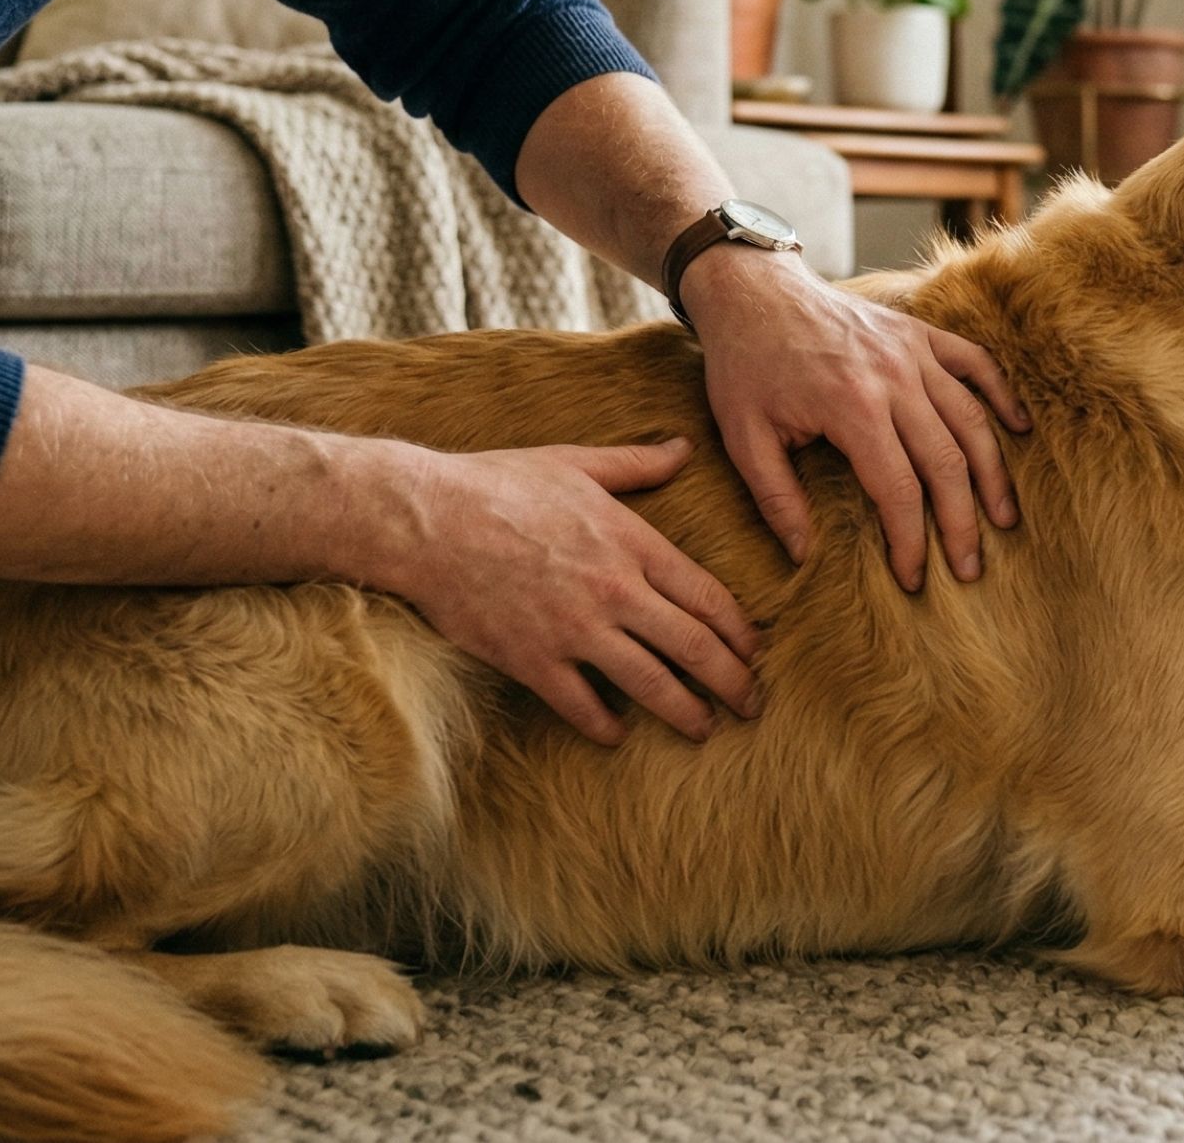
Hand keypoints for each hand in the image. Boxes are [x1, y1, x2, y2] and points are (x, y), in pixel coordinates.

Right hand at [370, 437, 758, 744]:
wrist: (426, 519)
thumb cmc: (498, 484)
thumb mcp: (575, 464)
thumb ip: (637, 464)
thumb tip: (685, 447)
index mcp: (630, 543)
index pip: (707, 596)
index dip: (740, 630)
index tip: (757, 651)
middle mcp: (613, 591)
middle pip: (692, 647)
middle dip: (731, 681)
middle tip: (752, 704)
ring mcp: (574, 630)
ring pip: (649, 684)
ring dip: (686, 712)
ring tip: (706, 728)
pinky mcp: (532, 660)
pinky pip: (581, 706)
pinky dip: (605, 727)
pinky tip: (618, 735)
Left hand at [685, 250, 1030, 590]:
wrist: (753, 289)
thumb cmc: (745, 364)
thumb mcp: (743, 436)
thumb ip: (776, 499)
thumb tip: (803, 556)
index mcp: (851, 406)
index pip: (898, 489)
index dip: (910, 541)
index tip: (914, 578)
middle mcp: (894, 377)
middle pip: (946, 462)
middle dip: (962, 522)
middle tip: (970, 569)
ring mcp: (913, 350)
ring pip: (971, 419)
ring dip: (992, 474)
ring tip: (1003, 519)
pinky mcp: (921, 332)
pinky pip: (976, 363)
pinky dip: (1002, 396)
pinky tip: (1018, 431)